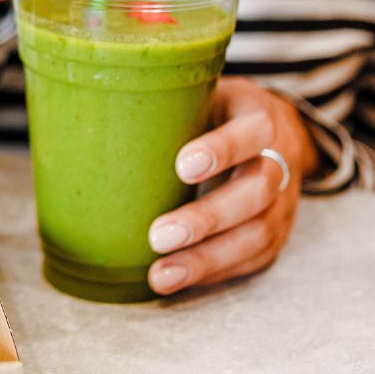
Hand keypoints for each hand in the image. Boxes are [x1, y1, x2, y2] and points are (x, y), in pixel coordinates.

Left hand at [146, 77, 316, 295]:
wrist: (276, 133)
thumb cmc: (219, 113)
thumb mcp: (202, 93)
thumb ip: (167, 105)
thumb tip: (91, 117)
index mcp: (260, 117)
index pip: (252, 131)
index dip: (222, 150)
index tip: (181, 167)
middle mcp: (280, 160)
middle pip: (256, 192)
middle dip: (207, 218)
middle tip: (159, 235)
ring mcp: (283, 201)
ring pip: (257, 234)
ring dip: (207, 259)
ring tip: (161, 274)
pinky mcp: (276, 233)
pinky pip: (252, 259)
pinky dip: (215, 272)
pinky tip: (179, 280)